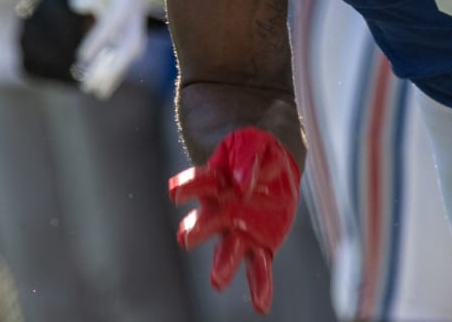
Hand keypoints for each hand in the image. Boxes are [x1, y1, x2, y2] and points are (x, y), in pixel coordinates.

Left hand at [68, 0, 148, 96]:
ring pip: (129, 47)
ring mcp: (135, 13)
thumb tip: (82, 7)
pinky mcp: (128, 19)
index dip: (101, 38)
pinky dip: (111, 60)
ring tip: (92, 90)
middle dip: (114, 67)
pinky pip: (122, 44)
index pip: (117, 18)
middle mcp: (138, 4)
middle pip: (132, 41)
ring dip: (113, 69)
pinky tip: (96, 77)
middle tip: (93, 89)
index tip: (81, 56)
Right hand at [169, 128, 299, 314]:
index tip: (176, 192)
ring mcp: (239, 231)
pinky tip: (260, 306)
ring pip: (227, 252)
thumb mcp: (253, 145)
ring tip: (217, 281)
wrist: (275, 167)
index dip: (186, 187)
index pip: (196, 184)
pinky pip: (259, 269)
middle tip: (187, 237)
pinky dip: (259, 286)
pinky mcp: (260, 245)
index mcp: (214, 183)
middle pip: (203, 224)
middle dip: (195, 230)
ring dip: (222, 266)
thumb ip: (246, 160)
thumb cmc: (256, 152)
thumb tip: (241, 186)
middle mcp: (220, 212)